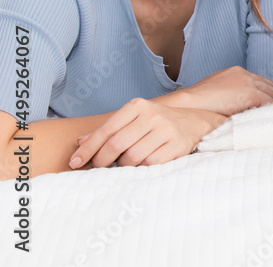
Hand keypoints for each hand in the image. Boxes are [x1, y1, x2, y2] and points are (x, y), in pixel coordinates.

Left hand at [70, 98, 225, 168]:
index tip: (75, 162)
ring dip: (123, 167)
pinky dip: (141, 169)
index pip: (106, 130)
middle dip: (102, 160)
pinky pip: (150, 164)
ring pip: (132, 157)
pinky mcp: (177, 145)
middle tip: (98, 168)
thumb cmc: (156, 123)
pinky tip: (141, 166)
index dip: (88, 148)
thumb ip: (108, 129)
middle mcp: (152, 115)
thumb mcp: (133, 119)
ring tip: (124, 165)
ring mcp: (166, 130)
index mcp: (137, 106)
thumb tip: (79, 142)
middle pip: (117, 144)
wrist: (194, 122)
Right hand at [162, 66, 272, 115]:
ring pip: (272, 94)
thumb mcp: (217, 96)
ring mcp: (247, 82)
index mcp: (236, 72)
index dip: (269, 94)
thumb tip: (243, 111)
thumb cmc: (196, 106)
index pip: (261, 82)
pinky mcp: (249, 93)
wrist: (185, 104)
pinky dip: (272, 110)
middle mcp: (244, 74)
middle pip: (270, 86)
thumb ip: (232, 98)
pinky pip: (268, 102)